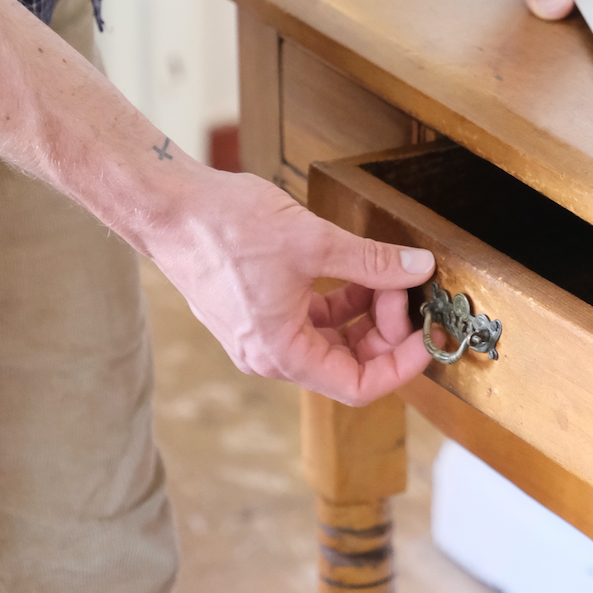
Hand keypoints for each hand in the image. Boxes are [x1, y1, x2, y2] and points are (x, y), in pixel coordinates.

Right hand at [154, 167, 433, 404]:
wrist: (167, 205)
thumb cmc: (223, 226)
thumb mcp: (313, 241)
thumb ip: (372, 261)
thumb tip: (418, 268)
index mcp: (281, 352)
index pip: (358, 386)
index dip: (401, 365)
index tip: (426, 335)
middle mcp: (268, 355)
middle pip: (347, 364)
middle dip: (385, 331)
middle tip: (404, 289)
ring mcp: (260, 334)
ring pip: (331, 340)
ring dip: (364, 313)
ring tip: (383, 275)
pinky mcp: (255, 311)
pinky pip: (310, 320)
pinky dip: (340, 301)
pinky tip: (356, 270)